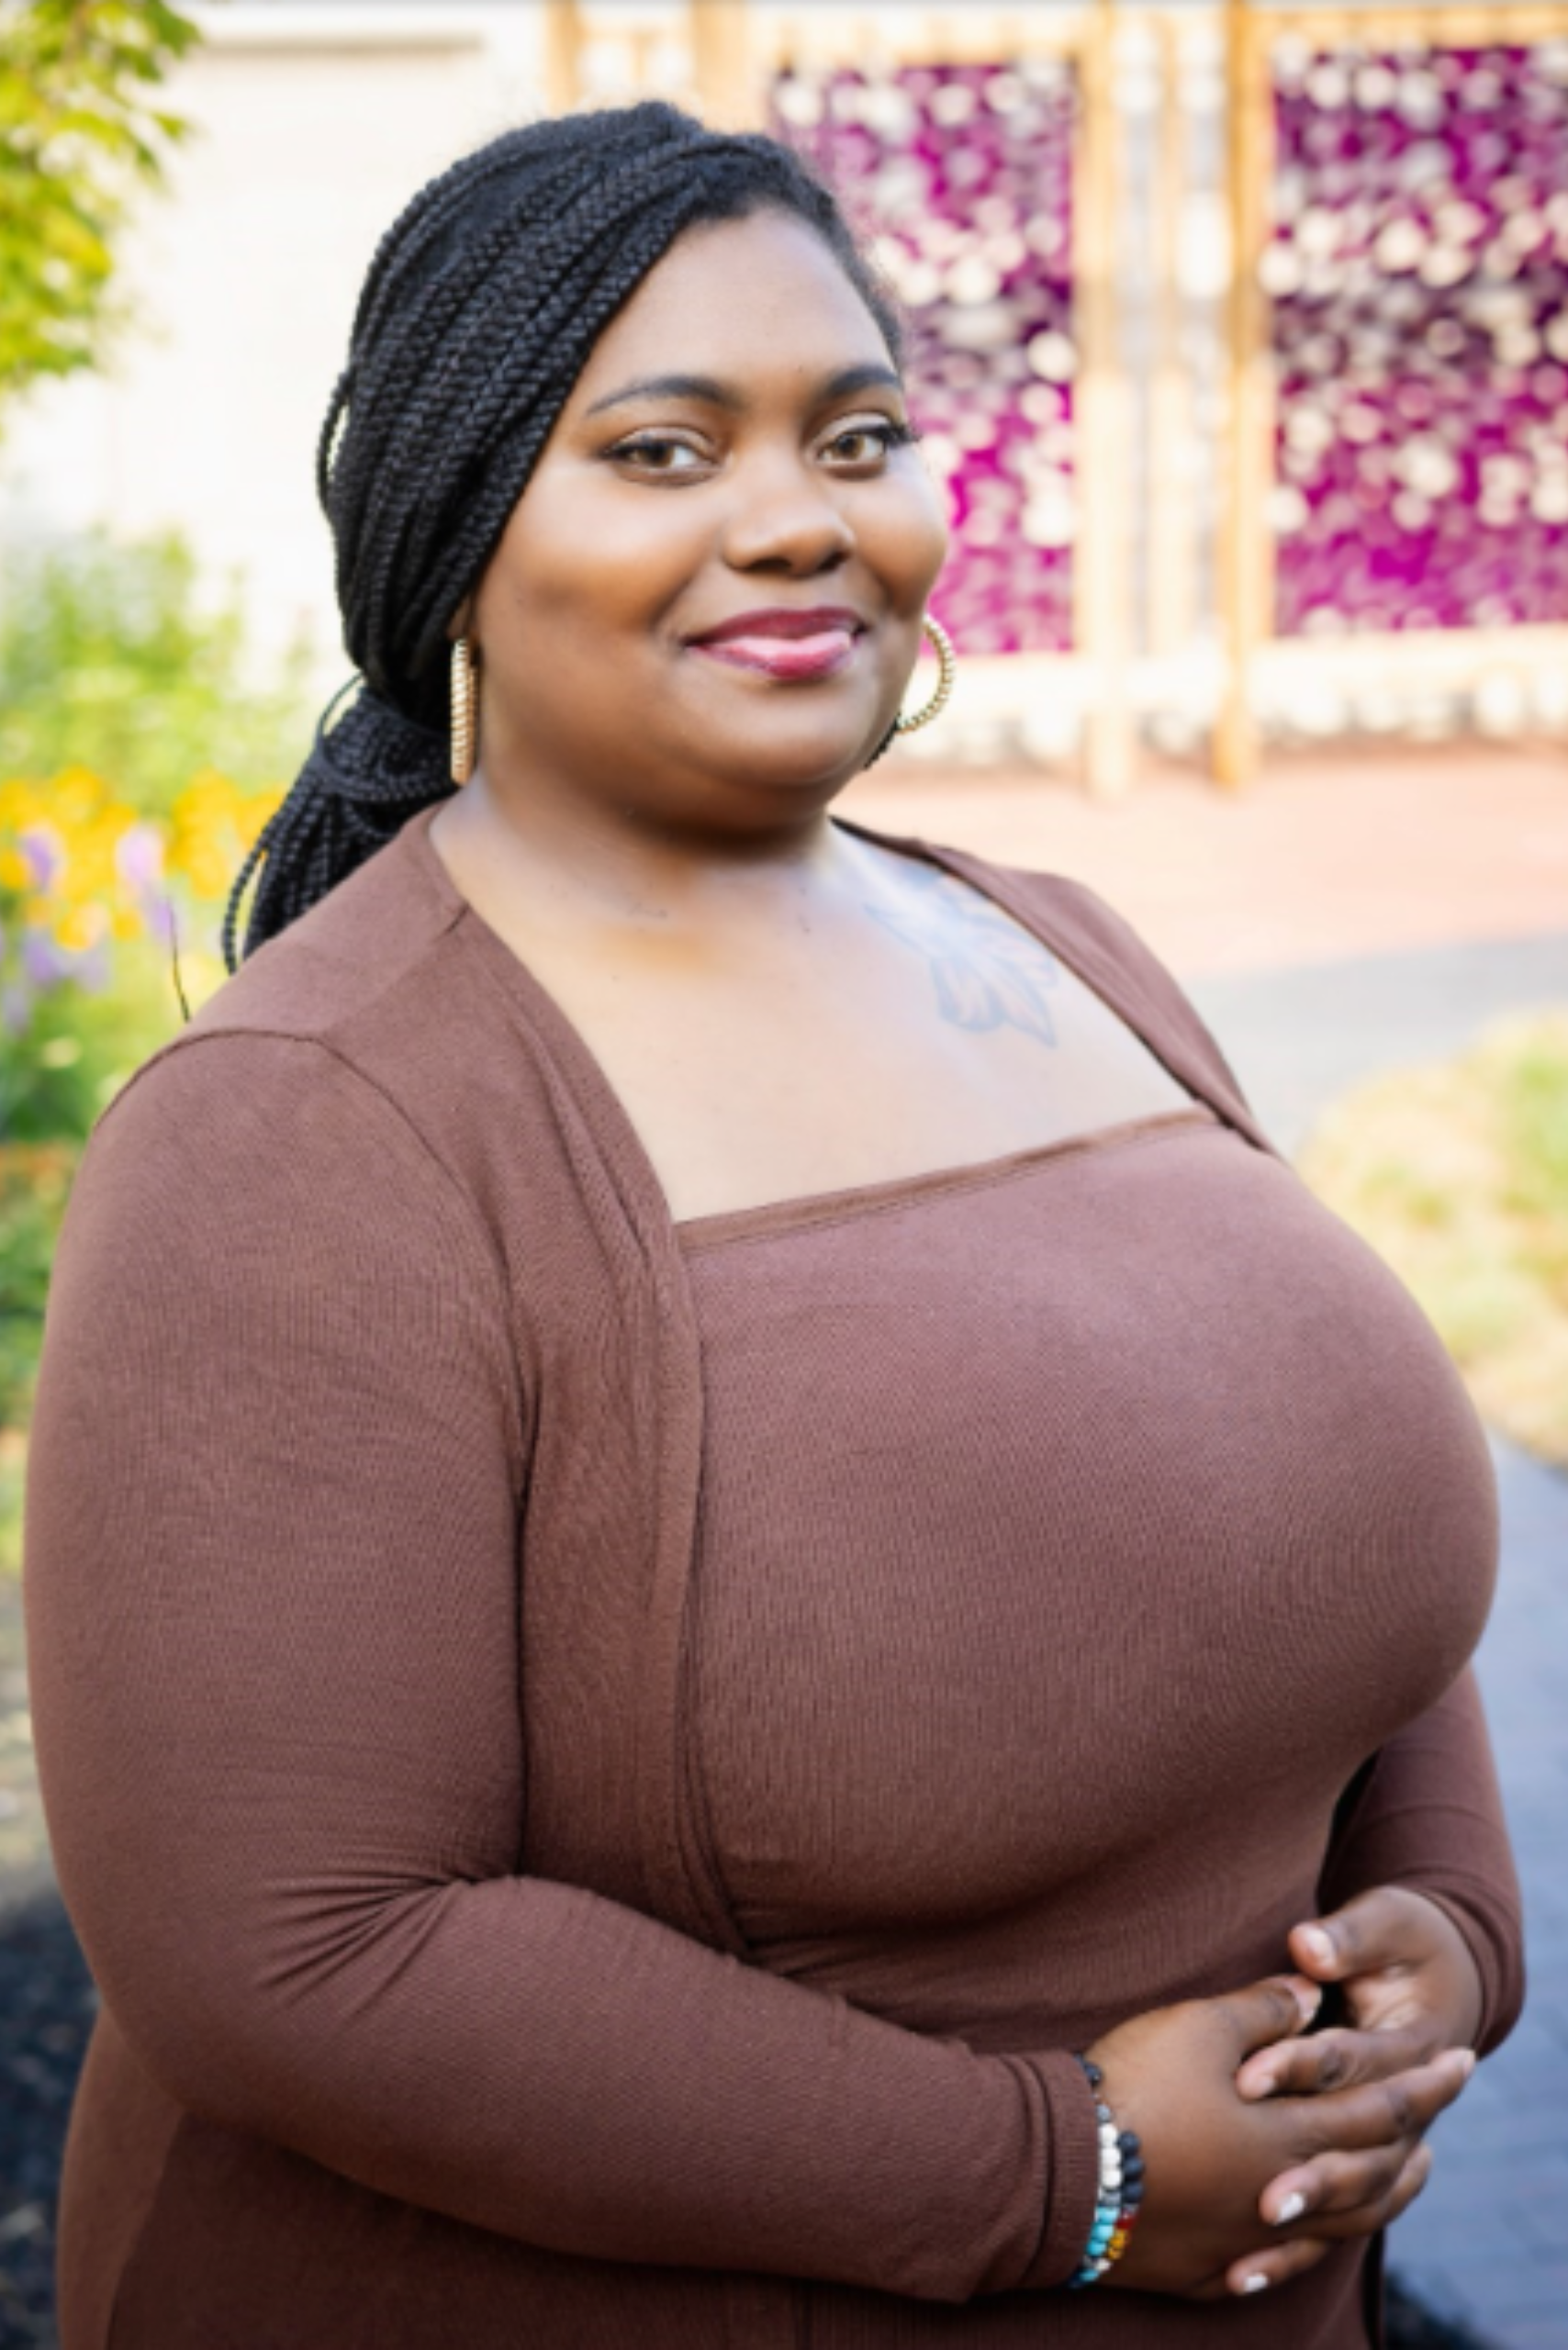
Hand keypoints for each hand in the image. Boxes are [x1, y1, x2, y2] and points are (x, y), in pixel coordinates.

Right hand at [1083, 1971, 1468, 2299]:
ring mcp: (1244, 2241)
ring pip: (1332, 2228)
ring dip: (1371, 2199)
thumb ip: (1263, 2012)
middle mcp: (1280, 2199)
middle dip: (1410, 2140)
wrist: (1061, 2170)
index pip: (1380, 2109)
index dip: (1424, 2083)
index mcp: (1289, 2138)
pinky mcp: (1202, 2268)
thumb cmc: (1134, 2088)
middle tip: (1439, 2121)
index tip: (1461, 2061)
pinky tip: (1294, 2238)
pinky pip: (1270, 2265)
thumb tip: (1309, 1996)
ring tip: (1393, 2179)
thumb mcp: (1200, 2027)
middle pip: (1369, 2175)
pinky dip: (1299, 2249)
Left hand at [1222, 1888, 1485, 2295]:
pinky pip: (1342, 2216)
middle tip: (1257, 2192)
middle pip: (1357, 2143)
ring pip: (1359, 2190)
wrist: (1443, 1977)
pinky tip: (1246, 2270)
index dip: (1298, 2067)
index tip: (1244, 2079)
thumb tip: (1307, 1946)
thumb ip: (1344, 1938)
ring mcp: (1392, 2138)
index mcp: (1413, 2041)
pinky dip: (1301, 2244)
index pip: (1350, 2061)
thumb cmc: (1406, 1939)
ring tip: (1259, 2226)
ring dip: (1311, 2213)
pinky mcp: (1366, 2159)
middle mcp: (1408, 2100)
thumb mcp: (1384, 1923)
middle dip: (1307, 2166)